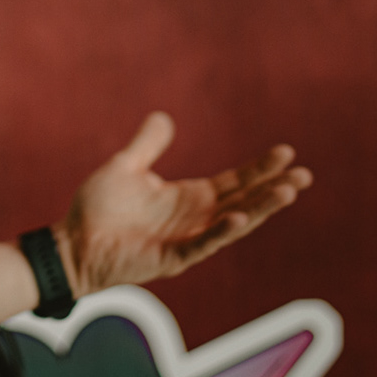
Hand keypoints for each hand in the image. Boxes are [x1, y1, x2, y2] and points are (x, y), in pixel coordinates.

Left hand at [55, 113, 310, 295]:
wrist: (72, 242)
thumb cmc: (97, 209)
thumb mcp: (125, 167)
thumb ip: (147, 145)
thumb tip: (164, 117)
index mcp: (189, 198)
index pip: (234, 182)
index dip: (260, 169)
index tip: (286, 152)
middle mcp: (195, 219)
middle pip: (245, 201)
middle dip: (274, 188)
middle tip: (304, 175)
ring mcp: (187, 240)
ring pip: (234, 223)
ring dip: (261, 209)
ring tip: (288, 192)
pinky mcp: (172, 259)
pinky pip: (203, 244)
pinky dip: (222, 232)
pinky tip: (240, 218)